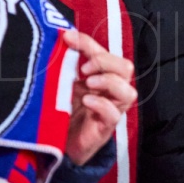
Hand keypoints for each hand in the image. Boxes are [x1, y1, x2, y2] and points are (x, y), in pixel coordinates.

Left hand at [62, 29, 136, 165]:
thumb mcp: (61, 84)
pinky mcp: (105, 127)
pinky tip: (86, 102)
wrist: (55, 145)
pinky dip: (102, 104)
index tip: (68, 37)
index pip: (103, 53)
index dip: (88, 42)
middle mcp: (109, 91)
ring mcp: (110, 109)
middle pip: (125, 68)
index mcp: (100, 76)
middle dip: (105, 62)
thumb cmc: (61, 112)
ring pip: (128, 91)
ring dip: (109, 82)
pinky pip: (114, 114)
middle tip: (84, 66)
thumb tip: (55, 41)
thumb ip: (64, 66)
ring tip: (88, 83)